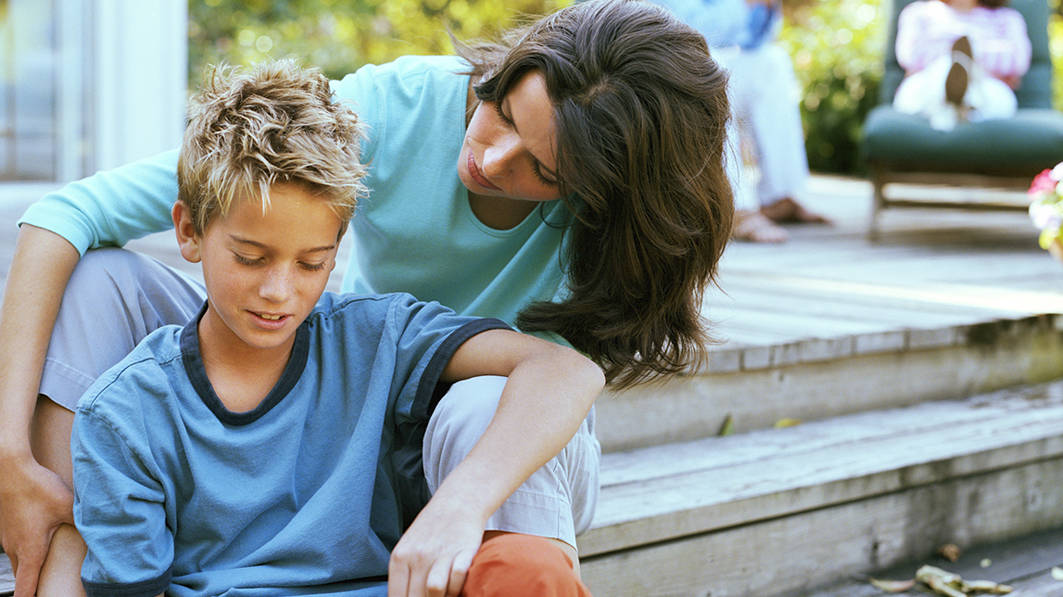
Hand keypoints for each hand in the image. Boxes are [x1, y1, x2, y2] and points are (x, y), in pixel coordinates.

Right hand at [0, 455, 74, 596]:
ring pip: (18, 561)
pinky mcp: (6, 527)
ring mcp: (6, 538)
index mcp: (31, 550)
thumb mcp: (68, 506)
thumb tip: (107, 533)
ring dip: (29, 567)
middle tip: (50, 588)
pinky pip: (15, 547)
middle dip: (34, 585)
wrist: (11, 468)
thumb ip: (85, 522)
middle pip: (23, 577)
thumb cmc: (39, 488)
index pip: (26, 587)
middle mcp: (15, 548)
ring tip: (46, 568)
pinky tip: (38, 540)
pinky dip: (26, 551)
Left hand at [387, 495, 485, 596]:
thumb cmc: (431, 529)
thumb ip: (403, 574)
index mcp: (400, 556)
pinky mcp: (464, 550)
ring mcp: (441, 552)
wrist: (457, 502)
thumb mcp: (408, 548)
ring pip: (434, 590)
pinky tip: (456, 586)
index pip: (397, 596)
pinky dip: (457, 587)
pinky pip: (457, 577)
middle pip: (416, 596)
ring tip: (444, 596)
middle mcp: (418, 555)